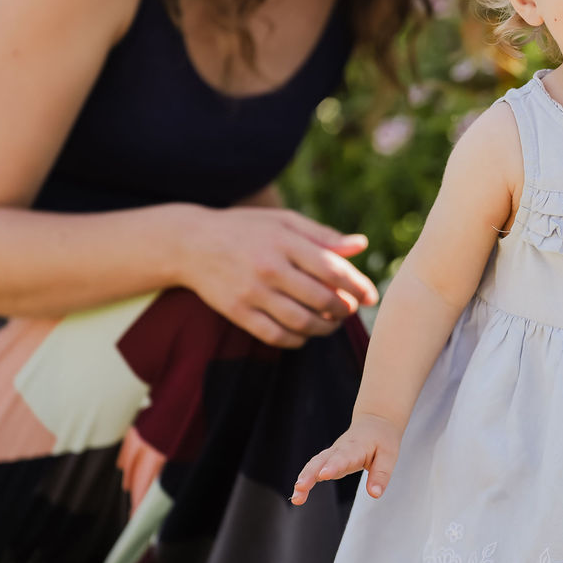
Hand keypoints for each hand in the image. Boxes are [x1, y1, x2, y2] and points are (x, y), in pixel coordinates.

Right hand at [181, 205, 377, 347]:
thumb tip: (361, 245)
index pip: (333, 269)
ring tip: (331, 322)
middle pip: (321, 298)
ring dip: (325, 328)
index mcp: (285, 241)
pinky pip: (276, 336)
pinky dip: (297, 340)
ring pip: (302, 322)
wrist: (192, 243)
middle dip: (344, 309)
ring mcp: (252, 293)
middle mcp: (269, 268)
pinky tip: (305, 333)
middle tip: (350, 309)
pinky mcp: (238, 312)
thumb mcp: (284, 222)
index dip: (358, 286)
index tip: (370, 297)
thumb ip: (322, 235)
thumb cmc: (247, 229)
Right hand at [291, 413, 400, 502]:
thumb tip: (375, 494)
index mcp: (356, 447)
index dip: (333, 466)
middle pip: (322, 460)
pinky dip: (305, 478)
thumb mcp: (389, 456)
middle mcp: (340, 449)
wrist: (375, 422)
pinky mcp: (329, 458)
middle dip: (309, 474)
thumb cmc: (382, 439)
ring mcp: (332, 453)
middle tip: (300, 488)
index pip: (343, 457)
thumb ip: (381, 475)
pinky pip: (314, 467)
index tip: (324, 475)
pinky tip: (298, 493)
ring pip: (314, 463)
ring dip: (304, 478)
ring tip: (296, 497)